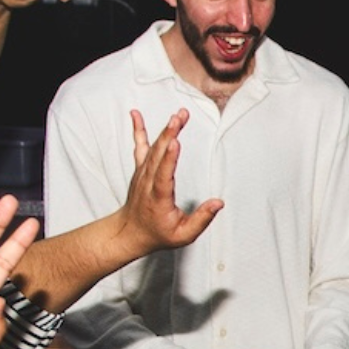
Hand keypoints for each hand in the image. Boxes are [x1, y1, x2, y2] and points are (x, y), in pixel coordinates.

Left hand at [117, 108, 223, 252]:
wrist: (130, 232)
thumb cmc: (158, 233)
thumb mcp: (183, 235)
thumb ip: (202, 219)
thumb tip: (219, 203)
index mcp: (158, 199)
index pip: (163, 176)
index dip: (169, 159)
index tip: (175, 141)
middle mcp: (148, 183)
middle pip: (158, 155)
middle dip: (169, 134)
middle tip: (180, 117)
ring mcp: (142, 173)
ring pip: (153, 148)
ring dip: (165, 130)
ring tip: (179, 115)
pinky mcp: (141, 168)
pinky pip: (140, 146)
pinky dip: (138, 129)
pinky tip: (135, 114)